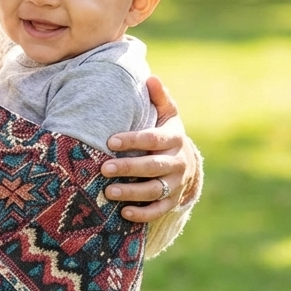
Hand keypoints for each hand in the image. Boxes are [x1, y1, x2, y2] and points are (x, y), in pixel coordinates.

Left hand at [100, 76, 199, 221]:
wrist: (186, 160)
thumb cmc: (166, 133)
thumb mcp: (167, 114)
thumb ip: (160, 98)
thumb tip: (151, 77)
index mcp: (174, 138)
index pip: (153, 139)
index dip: (132, 140)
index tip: (110, 140)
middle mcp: (178, 162)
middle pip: (152, 166)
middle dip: (128, 167)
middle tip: (103, 168)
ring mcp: (175, 183)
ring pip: (155, 190)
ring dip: (132, 192)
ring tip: (109, 191)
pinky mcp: (172, 201)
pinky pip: (159, 210)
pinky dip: (143, 214)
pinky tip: (124, 213)